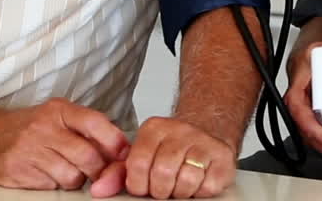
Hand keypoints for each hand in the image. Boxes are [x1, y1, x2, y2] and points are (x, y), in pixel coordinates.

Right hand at [0, 98, 128, 190]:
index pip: (95, 122)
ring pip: (71, 176)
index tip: (123, 154)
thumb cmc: (29, 129)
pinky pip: (50, 186)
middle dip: (98, 170)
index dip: (114, 141)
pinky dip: (54, 184)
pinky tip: (45, 173)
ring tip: (64, 170)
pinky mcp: (17, 170)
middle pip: (87, 156)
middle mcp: (44, 127)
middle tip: (96, 172)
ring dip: (75, 180)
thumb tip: (122, 151)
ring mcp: (29, 149)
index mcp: (59, 110)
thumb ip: (87, 130)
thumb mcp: (58, 118)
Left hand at [89, 116, 233, 198]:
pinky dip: (199, 192)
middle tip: (162, 188)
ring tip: (178, 186)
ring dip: (180, 192)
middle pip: (162, 174)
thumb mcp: (142, 153)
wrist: (208, 130)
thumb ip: (118, 173)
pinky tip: (196, 182)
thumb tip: (98, 190)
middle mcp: (179, 131)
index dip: (138, 184)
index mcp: (154, 129)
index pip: (138, 164)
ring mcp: (203, 143)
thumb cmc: (171, 147)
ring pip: (185, 181)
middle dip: (160, 190)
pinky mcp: (222, 158)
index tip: (142, 186)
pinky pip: (207, 187)